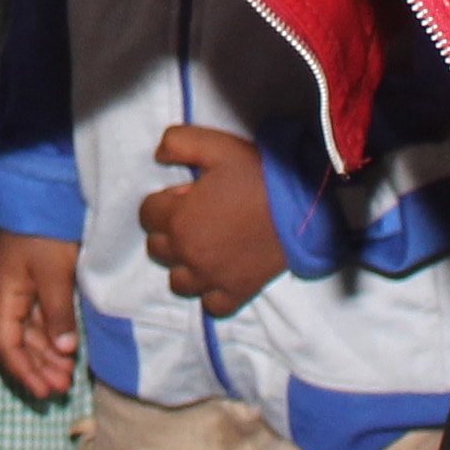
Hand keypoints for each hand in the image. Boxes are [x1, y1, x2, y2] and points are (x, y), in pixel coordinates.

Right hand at [0, 229, 81, 402]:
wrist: (44, 195)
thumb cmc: (44, 232)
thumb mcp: (53, 273)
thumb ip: (58, 314)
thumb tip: (64, 351)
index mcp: (3, 295)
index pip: (6, 344)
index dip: (23, 371)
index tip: (44, 392)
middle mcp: (8, 297)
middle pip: (19, 343)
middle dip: (39, 368)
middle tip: (62, 388)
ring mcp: (22, 290)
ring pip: (31, 333)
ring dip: (48, 355)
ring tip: (68, 375)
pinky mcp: (37, 283)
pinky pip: (42, 319)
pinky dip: (54, 337)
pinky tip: (68, 350)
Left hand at [142, 124, 287, 316]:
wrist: (304, 205)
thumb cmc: (258, 175)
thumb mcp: (215, 146)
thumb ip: (177, 143)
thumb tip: (158, 156)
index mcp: (178, 219)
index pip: (146, 214)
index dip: (164, 200)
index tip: (185, 194)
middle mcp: (189, 254)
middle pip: (157, 248)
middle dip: (169, 230)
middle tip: (196, 216)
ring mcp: (212, 278)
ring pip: (178, 281)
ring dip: (184, 264)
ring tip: (204, 246)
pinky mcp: (237, 292)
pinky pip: (211, 306)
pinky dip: (211, 293)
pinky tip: (219, 274)